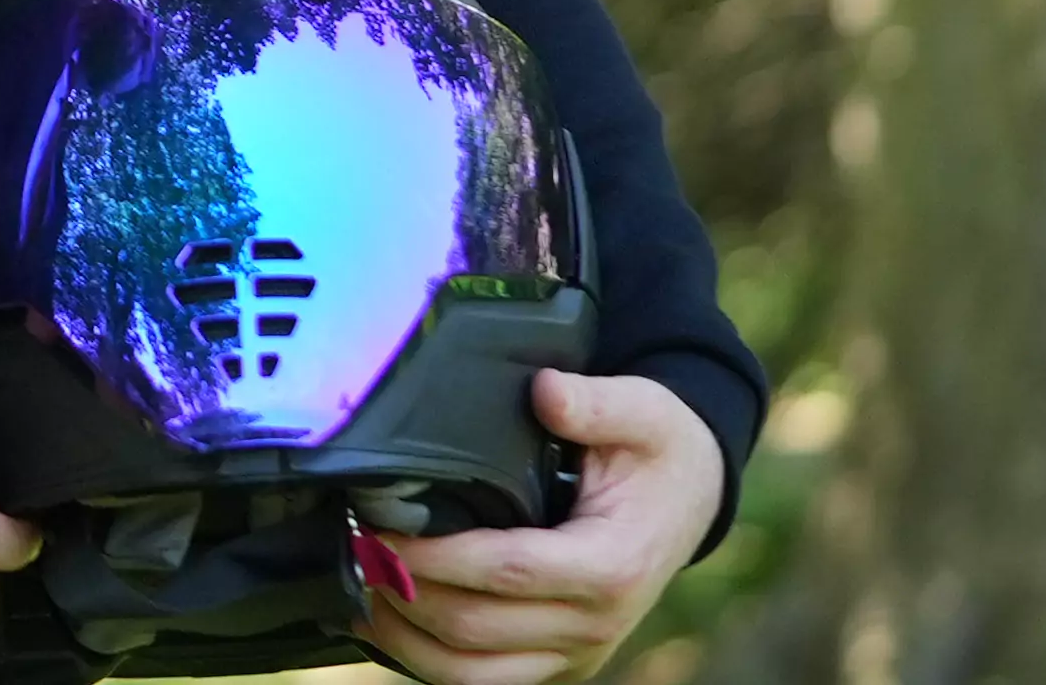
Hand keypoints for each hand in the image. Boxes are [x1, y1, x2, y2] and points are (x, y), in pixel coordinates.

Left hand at [353, 369, 723, 684]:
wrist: (692, 499)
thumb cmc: (658, 451)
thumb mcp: (643, 411)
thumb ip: (595, 402)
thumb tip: (544, 389)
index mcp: (611, 565)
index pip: (507, 571)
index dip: (436, 555)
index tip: (379, 526)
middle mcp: (594, 624)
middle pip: (476, 629)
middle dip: (404, 591)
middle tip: (353, 544)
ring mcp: (576, 654)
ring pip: (470, 675)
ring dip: (403, 640)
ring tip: (360, 586)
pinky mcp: (558, 664)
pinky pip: (483, 681)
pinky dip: (427, 660)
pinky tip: (389, 619)